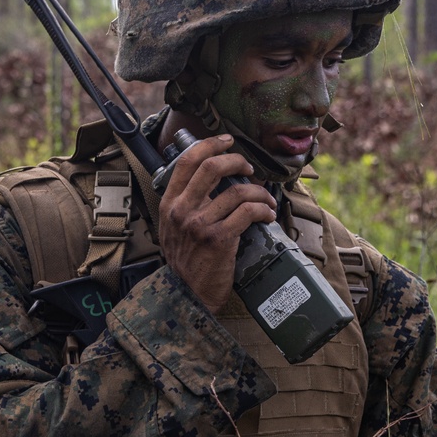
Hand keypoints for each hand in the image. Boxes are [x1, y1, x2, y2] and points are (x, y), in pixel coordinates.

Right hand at [158, 135, 276, 313]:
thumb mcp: (172, 229)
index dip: (210, 145)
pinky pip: (248, 212)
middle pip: (212, 167)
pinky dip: (263, 209)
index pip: (186, 162)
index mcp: (169, 204)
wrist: (186, 295)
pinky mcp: (219, 239)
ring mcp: (200, 224)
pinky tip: (267, 214)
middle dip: (238, 161)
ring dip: (259, 192)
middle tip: (249, 169)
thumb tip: (214, 183)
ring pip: (237, 191)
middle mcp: (182, 210)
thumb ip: (185, 205)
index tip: (227, 141)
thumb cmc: (184, 263)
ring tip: (266, 199)